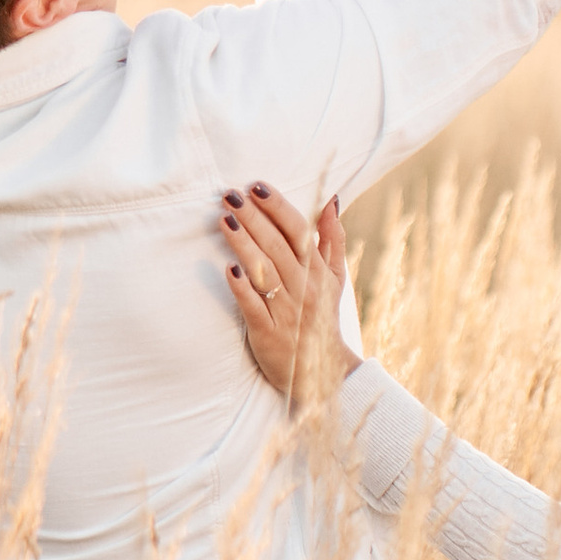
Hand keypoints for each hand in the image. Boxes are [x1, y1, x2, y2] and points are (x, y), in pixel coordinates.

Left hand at [219, 185, 355, 406]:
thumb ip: (333, 239)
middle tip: (230, 195)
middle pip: (278, 246)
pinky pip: (255, 307)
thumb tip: (331, 200)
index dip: (278, 207)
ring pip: (265, 272)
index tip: (257, 186)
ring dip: (244, 244)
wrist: (322, 373)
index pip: (299, 231)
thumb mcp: (336, 279)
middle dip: (253, 218)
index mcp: (319, 272)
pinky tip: (229, 269)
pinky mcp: (268, 333)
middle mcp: (305, 288)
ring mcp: (287, 311)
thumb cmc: (321, 319)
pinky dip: (243, 288)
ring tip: (225, 220)